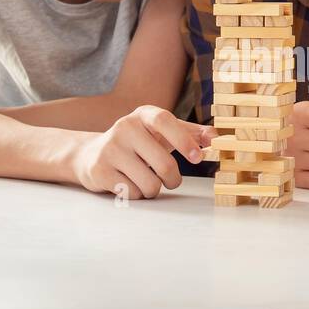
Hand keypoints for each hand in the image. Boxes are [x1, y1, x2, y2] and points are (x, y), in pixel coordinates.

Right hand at [74, 105, 215, 198]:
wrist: (91, 154)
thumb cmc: (137, 143)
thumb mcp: (161, 133)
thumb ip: (191, 134)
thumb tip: (217, 138)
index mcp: (143, 115)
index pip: (165, 120)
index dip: (184, 139)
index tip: (198, 157)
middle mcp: (125, 127)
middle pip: (163, 163)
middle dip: (173, 179)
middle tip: (171, 180)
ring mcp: (110, 149)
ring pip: (149, 183)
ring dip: (154, 189)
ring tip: (145, 180)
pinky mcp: (100, 170)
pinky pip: (133, 193)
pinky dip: (137, 194)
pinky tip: (128, 183)